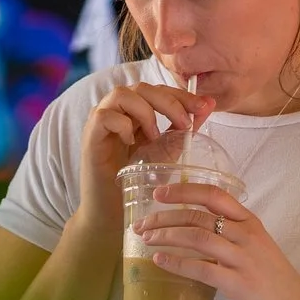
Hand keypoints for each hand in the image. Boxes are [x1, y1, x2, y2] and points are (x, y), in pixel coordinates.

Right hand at [78, 81, 211, 214]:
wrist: (114, 212)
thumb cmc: (139, 181)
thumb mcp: (169, 151)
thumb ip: (184, 128)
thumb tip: (209, 104)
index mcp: (136, 111)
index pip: (159, 90)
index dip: (182, 94)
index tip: (203, 107)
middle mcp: (118, 110)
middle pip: (142, 87)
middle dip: (169, 101)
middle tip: (184, 124)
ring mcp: (101, 121)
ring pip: (122, 94)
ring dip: (145, 112)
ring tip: (155, 137)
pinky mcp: (90, 135)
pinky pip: (105, 116)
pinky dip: (122, 125)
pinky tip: (131, 144)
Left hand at [135, 179, 299, 299]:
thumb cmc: (277, 283)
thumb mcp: (258, 249)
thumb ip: (233, 238)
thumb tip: (199, 233)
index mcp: (251, 223)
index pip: (214, 195)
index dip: (184, 190)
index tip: (160, 193)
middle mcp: (247, 236)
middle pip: (198, 215)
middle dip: (165, 217)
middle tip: (142, 224)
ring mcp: (243, 259)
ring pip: (197, 237)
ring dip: (166, 236)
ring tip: (147, 239)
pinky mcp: (238, 284)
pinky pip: (200, 268)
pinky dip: (176, 262)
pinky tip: (160, 261)